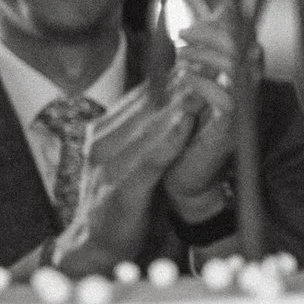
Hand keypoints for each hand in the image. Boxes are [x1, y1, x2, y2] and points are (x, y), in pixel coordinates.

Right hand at [50, 74, 211, 269]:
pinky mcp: (120, 190)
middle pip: (145, 106)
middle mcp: (103, 143)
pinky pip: (148, 159)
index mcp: (104, 132)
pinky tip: (186, 122)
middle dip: (179, 81)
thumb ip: (145, 134)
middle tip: (210, 58)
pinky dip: (168, 139)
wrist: (93, 246)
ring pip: (148, 126)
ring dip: (178, 102)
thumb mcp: (130, 161)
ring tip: (205, 80)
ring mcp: (109, 165)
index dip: (172, 76)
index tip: (200, 56)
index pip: (141, 97)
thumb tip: (174, 103)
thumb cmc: (120, 201)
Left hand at [157, 0, 245, 218]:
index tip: (192, 8)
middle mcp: (247, 86)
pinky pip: (228, 100)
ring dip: (208, 54)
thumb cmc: (187, 122)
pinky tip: (185, 80)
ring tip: (181, 55)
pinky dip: (205, 84)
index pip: (242, 30)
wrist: (185, 174)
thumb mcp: (188, 66)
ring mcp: (243, 108)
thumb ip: (191, 28)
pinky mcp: (232, 129)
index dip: (222, 16)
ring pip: (240, 67)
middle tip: (182, 33)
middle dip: (214, 32)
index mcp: (239, 69)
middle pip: (246, 43)